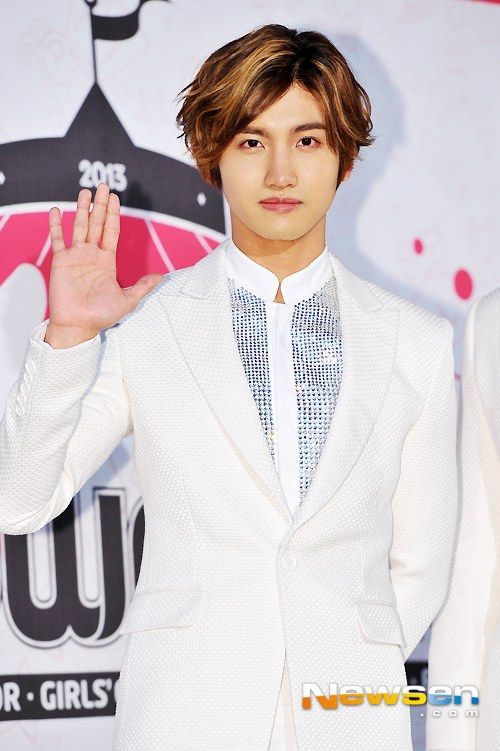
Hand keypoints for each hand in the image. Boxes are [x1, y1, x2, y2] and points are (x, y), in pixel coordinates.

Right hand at [45, 183, 163, 343]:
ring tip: (85, 191)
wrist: (79, 325)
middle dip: (100, 205)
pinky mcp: (61, 261)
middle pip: (97, 224)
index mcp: (107, 261)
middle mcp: (91, 255)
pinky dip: (56, 225)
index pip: (112, 232)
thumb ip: (143, 286)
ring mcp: (76, 256)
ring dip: (82, 209)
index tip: (115, 198)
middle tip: (103, 186)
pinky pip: (58, 239)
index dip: (114, 215)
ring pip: (79, 226)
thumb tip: (161, 277)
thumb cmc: (101, 315)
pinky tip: (56, 211)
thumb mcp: (128, 300)